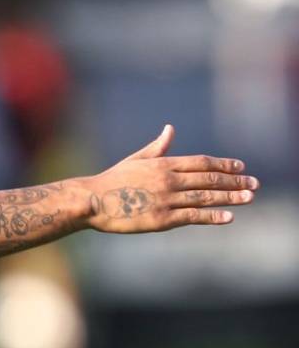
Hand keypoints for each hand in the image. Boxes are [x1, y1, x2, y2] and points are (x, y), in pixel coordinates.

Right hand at [82, 125, 258, 232]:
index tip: (240, 167)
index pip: (201, 162)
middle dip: (234, 181)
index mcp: (162, 164)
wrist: (93, 201)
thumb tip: (170, 129)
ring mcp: (166, 199)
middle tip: (254, 183)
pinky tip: (228, 217)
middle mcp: (168, 179)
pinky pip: (193, 216)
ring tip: (249, 197)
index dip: (223, 165)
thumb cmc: (112, 180)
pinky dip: (212, 216)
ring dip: (230, 197)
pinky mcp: (162, 219)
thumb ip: (158, 147)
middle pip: (209, 179)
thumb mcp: (136, 159)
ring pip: (205, 197)